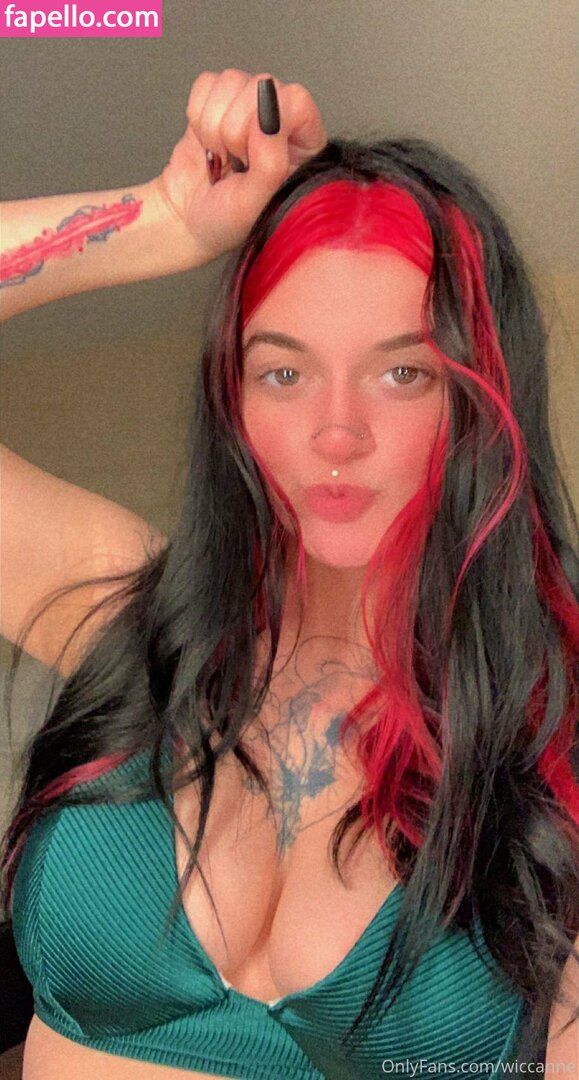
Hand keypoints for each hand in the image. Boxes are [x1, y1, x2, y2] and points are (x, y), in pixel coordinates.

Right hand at [157, 69, 327, 262]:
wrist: (187, 220)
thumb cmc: (227, 220)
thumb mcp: (253, 204)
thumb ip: (270, 164)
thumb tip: (268, 118)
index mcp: (304, 146)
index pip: (296, 100)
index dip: (267, 121)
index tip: (249, 154)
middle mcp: (282, 120)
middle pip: (259, 86)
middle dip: (233, 130)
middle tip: (234, 164)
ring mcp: (250, 107)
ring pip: (231, 81)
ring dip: (213, 126)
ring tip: (221, 157)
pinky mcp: (221, 100)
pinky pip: (206, 84)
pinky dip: (197, 116)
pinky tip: (208, 143)